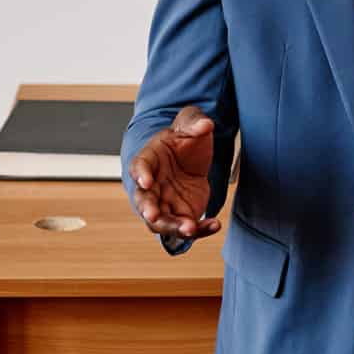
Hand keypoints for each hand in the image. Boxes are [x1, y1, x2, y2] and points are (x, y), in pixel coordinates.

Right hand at [129, 105, 221, 239]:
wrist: (190, 156)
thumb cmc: (183, 141)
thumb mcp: (189, 124)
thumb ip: (194, 123)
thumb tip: (205, 125)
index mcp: (149, 160)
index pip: (139, 167)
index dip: (140, 175)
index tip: (146, 181)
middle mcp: (151, 186)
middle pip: (144, 201)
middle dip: (148, 210)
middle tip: (154, 216)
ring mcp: (164, 203)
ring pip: (161, 221)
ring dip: (173, 227)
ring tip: (190, 228)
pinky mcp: (181, 214)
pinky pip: (187, 226)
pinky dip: (200, 229)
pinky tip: (214, 225)